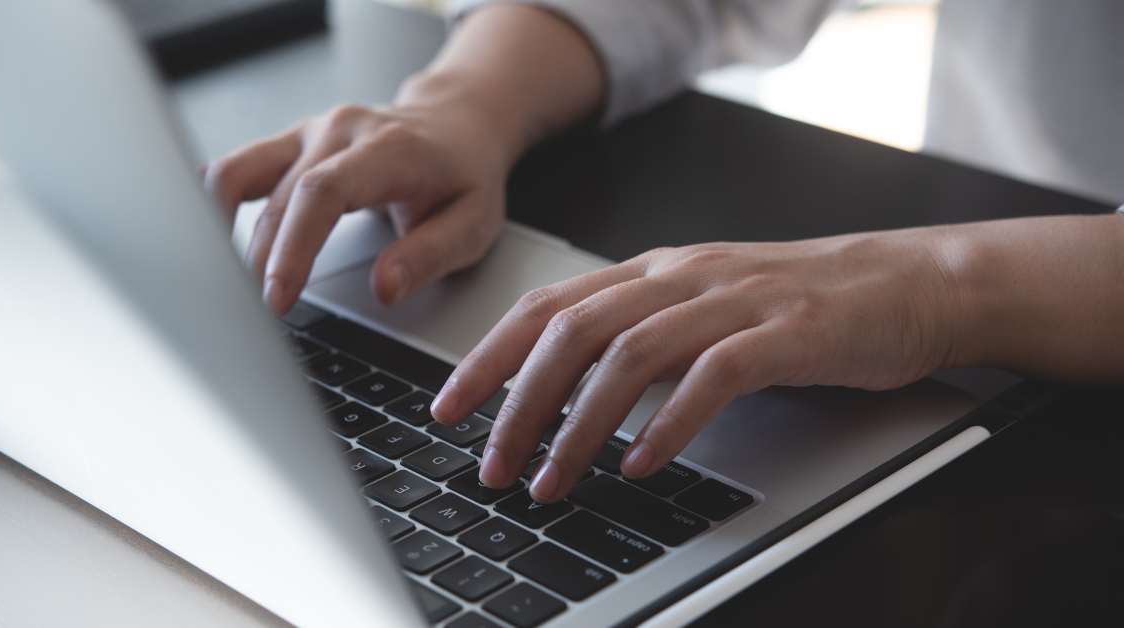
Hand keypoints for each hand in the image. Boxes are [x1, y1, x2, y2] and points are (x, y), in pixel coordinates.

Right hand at [204, 100, 508, 313]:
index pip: (323, 193)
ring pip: (238, 176)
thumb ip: (429, 256)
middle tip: (250, 318)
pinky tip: (205, 246)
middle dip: (257, 264)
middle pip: (278, 198)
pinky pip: (233, 170)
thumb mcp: (472, 224)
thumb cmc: (464, 177)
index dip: (293, 247)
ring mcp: (307, 133)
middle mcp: (339, 132)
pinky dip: (211, 206)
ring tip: (221, 287)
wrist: (456, 125)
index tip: (277, 296)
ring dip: (219, 233)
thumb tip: (385, 289)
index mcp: (387, 148)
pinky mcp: (287, 144)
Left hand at [431, 230, 978, 502]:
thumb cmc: (801, 305)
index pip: (547, 307)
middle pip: (571, 332)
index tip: (449, 409)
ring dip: (579, 426)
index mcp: (653, 272)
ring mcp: (733, 301)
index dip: (488, 357)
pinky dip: (669, 423)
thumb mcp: (702, 310)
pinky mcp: (786, 332)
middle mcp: (681, 279)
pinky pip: (712, 375)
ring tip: (553, 481)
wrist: (908, 282)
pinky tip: (642, 464)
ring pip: (629, 356)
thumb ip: (639, 336)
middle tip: (493, 465)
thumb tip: (566, 391)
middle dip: (518, 403)